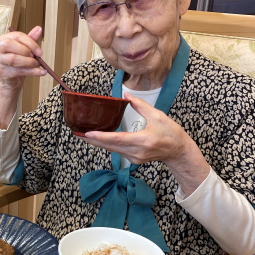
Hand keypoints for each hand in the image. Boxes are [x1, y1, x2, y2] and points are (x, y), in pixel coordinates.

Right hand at [0, 26, 46, 129]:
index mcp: (3, 39)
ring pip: (14, 58)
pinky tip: (41, 72)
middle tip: (37, 57)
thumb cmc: (18, 62)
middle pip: (11, 44)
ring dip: (29, 62)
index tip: (40, 51)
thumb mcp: (25, 49)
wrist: (12, 81)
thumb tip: (39, 28)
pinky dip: (32, 72)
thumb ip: (31, 39)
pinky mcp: (2, 72)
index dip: (30, 42)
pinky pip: (18, 70)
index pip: (17, 36)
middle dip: (27, 50)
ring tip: (37, 64)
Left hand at [82, 92, 209, 195]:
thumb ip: (140, 105)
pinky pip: (116, 151)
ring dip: (97, 143)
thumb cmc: (171, 133)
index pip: (117, 139)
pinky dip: (106, 145)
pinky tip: (98, 138)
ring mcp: (134, 158)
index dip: (101, 136)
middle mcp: (136, 152)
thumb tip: (125, 94)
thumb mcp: (158, 116)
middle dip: (92, 140)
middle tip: (76, 133)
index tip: (87, 133)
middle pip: (109, 146)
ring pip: (111, 150)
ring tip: (82, 135)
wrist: (178, 152)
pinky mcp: (133, 160)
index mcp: (142, 140)